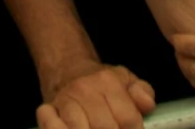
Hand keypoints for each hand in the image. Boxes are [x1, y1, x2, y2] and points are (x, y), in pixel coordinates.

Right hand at [35, 63, 154, 128]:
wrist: (67, 70)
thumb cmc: (102, 82)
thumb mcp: (126, 80)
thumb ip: (142, 93)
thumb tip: (146, 105)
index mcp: (108, 81)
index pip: (128, 120)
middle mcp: (85, 90)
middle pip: (105, 128)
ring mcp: (65, 100)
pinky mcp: (47, 110)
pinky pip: (52, 127)